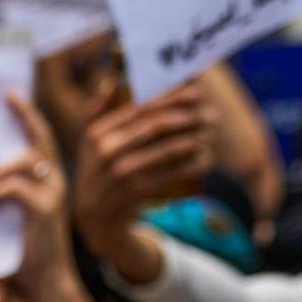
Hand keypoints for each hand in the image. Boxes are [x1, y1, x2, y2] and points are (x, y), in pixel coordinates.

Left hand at [0, 92, 73, 288]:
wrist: (44, 284)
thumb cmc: (22, 254)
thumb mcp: (7, 218)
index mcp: (46, 181)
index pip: (39, 139)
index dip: (27, 115)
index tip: (9, 94)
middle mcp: (55, 182)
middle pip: (39, 139)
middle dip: (23, 116)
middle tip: (4, 97)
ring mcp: (52, 195)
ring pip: (24, 162)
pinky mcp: (44, 211)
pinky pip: (15, 189)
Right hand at [72, 84, 212, 262]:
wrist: (93, 218)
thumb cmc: (98, 173)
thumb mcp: (89, 145)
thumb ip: (96, 113)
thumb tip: (109, 83)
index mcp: (97, 133)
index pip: (143, 107)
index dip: (174, 97)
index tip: (198, 92)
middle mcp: (106, 151)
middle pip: (160, 124)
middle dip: (191, 116)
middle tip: (212, 115)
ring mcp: (119, 173)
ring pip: (170, 148)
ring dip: (197, 139)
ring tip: (210, 135)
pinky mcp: (135, 192)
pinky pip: (173, 173)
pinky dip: (194, 164)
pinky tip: (206, 158)